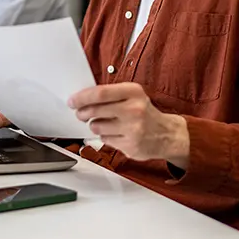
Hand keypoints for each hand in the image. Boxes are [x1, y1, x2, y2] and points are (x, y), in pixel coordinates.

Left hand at [69, 82, 189, 167]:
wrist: (167, 135)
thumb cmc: (143, 112)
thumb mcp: (131, 95)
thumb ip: (109, 94)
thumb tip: (80, 97)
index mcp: (133, 92)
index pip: (100, 93)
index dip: (82, 97)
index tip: (72, 101)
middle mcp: (135, 110)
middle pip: (95, 110)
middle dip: (82, 112)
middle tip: (80, 113)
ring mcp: (133, 129)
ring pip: (96, 127)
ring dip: (95, 125)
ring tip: (106, 123)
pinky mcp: (131, 146)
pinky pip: (105, 140)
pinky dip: (105, 136)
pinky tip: (116, 133)